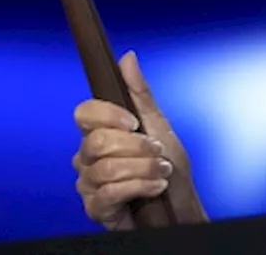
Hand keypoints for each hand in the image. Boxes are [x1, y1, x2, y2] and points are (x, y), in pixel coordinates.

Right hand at [72, 50, 206, 229]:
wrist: (180, 205)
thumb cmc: (169, 166)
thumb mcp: (159, 124)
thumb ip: (140, 93)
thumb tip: (127, 58)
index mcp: (101, 132)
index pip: (84, 113)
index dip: (107, 115)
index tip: (134, 122)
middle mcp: (88, 157)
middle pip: (97, 142)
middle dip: (136, 147)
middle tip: (157, 152)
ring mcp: (89, 183)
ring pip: (106, 169)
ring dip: (144, 169)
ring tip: (161, 172)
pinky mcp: (95, 208)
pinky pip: (108, 193)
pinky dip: (139, 187)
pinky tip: (155, 188)